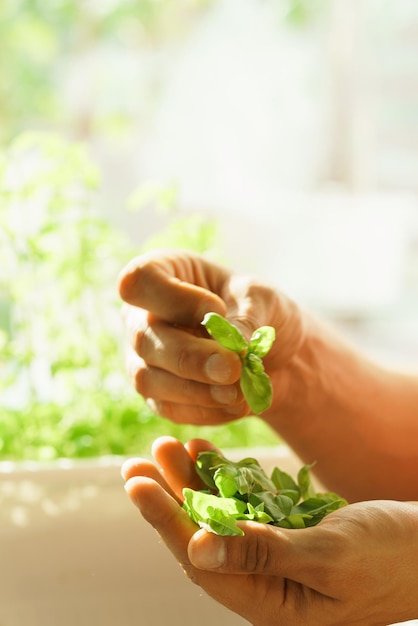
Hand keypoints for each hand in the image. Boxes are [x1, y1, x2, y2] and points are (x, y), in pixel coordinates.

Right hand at [118, 249, 303, 423]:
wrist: (276, 351)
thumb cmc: (261, 310)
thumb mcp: (263, 301)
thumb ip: (245, 320)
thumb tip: (230, 350)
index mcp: (162, 272)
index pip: (138, 281)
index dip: (173, 299)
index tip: (216, 309)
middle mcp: (140, 315)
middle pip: (144, 337)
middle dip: (190, 357)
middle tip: (234, 368)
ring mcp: (143, 358)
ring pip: (148, 379)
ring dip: (196, 390)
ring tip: (240, 392)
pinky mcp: (158, 395)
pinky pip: (169, 408)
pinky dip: (205, 410)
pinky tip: (238, 405)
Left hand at [122, 437, 417, 625]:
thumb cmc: (394, 558)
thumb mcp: (331, 557)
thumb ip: (266, 554)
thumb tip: (197, 552)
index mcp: (271, 605)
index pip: (203, 561)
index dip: (165, 520)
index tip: (136, 484)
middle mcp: (266, 584)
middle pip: (203, 537)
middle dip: (169, 498)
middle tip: (138, 461)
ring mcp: (275, 555)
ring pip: (220, 517)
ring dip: (192, 483)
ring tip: (167, 447)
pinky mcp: (287, 531)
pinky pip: (246, 504)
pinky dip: (226, 478)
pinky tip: (207, 454)